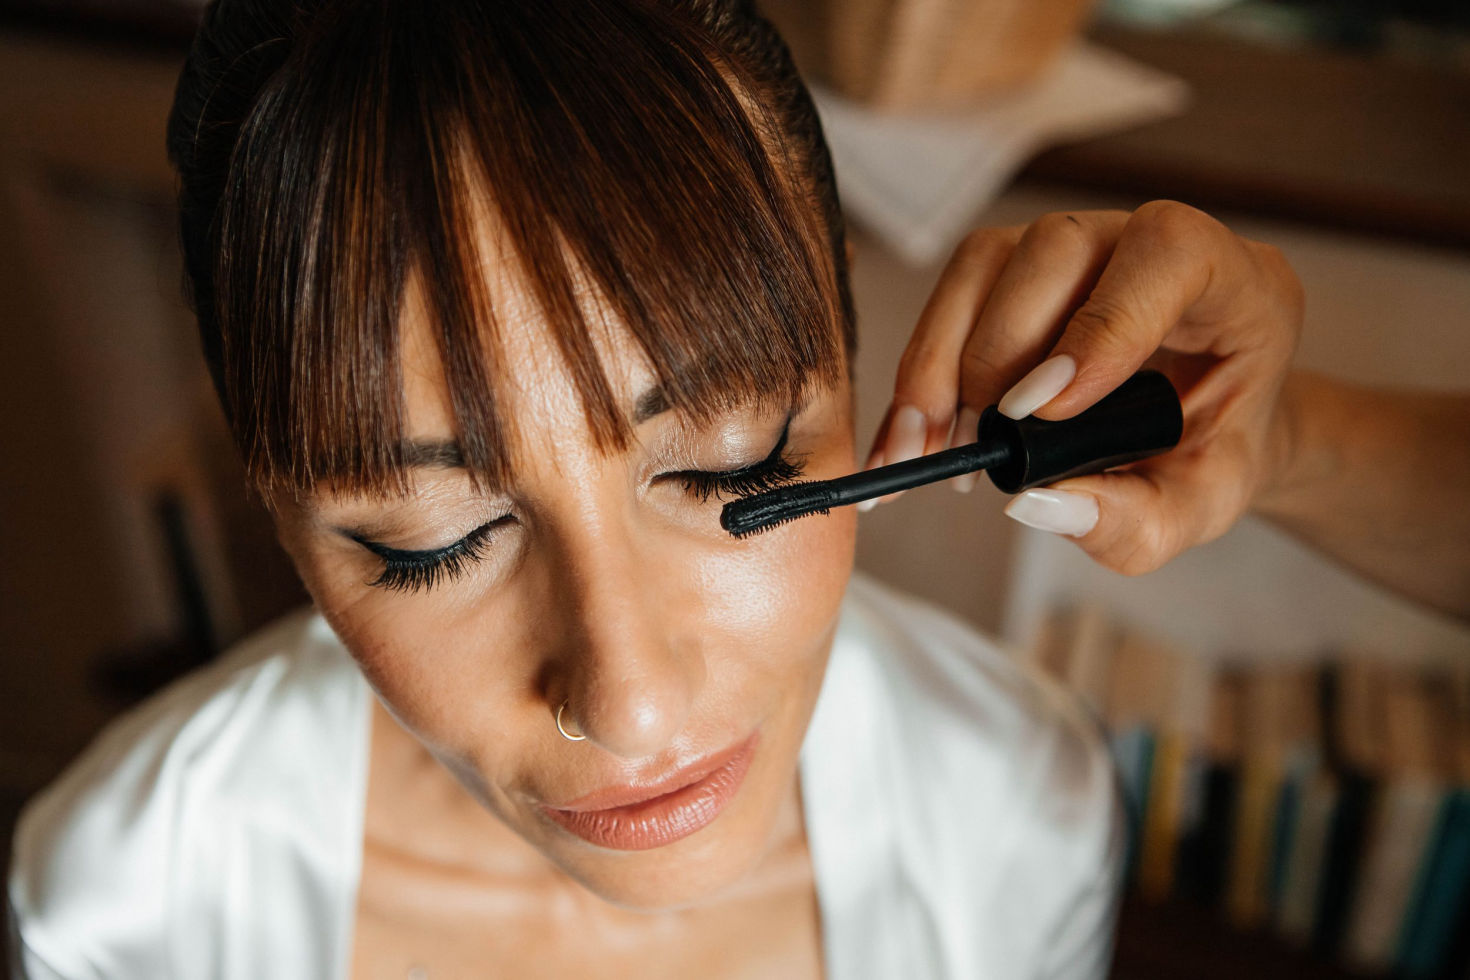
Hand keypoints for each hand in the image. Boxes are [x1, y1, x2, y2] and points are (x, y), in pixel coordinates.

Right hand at [867, 201, 1303, 574]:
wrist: (1204, 432)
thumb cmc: (1212, 455)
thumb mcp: (1199, 507)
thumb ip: (1135, 519)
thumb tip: (1034, 502)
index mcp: (1236, 283)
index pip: (1168, 254)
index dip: (1102, 324)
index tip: (1044, 413)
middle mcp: (1150, 243)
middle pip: (1055, 248)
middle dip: (996, 353)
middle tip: (975, 449)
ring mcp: (1080, 246)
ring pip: (987, 261)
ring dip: (941, 356)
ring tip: (932, 446)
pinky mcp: (1019, 270)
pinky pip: (954, 295)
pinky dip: (923, 367)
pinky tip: (916, 436)